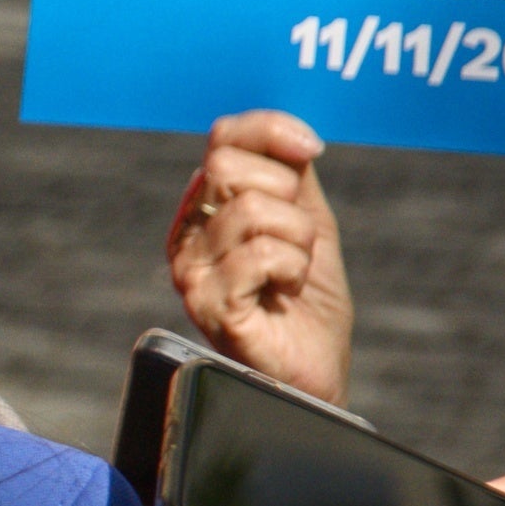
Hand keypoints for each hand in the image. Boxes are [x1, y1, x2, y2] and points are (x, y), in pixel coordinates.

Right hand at [159, 112, 351, 400]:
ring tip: (293, 275)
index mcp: (205, 210)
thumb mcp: (308, 224)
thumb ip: (293, 177)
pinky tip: (286, 293)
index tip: (312, 152)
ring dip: (299, 241)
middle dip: (287, 195)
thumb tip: (293, 137)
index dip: (272, 132)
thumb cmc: (309, 304)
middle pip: (226, 166)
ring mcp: (192, 273)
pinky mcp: (209, 306)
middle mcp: (188, 237)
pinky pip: (260, 255)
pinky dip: (293, 270)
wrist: (316, 373)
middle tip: (298, 239)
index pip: (224, 139)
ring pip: (253, 211)